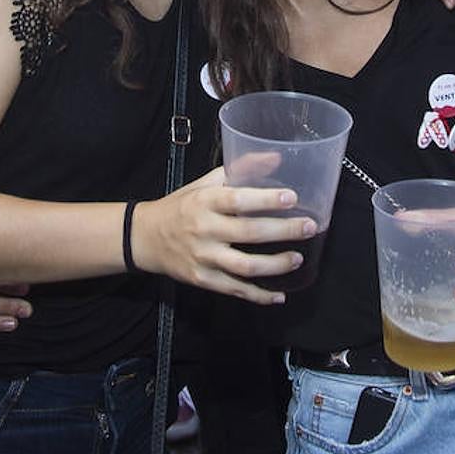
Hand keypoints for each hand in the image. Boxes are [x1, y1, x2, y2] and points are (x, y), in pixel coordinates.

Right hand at [131, 164, 316, 306]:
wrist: (145, 237)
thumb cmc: (182, 206)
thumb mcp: (205, 183)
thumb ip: (240, 169)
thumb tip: (275, 158)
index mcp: (205, 201)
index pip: (238, 199)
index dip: (266, 199)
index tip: (292, 197)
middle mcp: (204, 229)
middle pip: (248, 233)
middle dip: (283, 231)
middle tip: (309, 227)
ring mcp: (203, 257)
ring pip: (244, 266)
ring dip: (275, 265)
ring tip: (297, 258)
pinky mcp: (202, 279)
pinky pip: (234, 290)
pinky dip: (258, 296)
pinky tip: (279, 295)